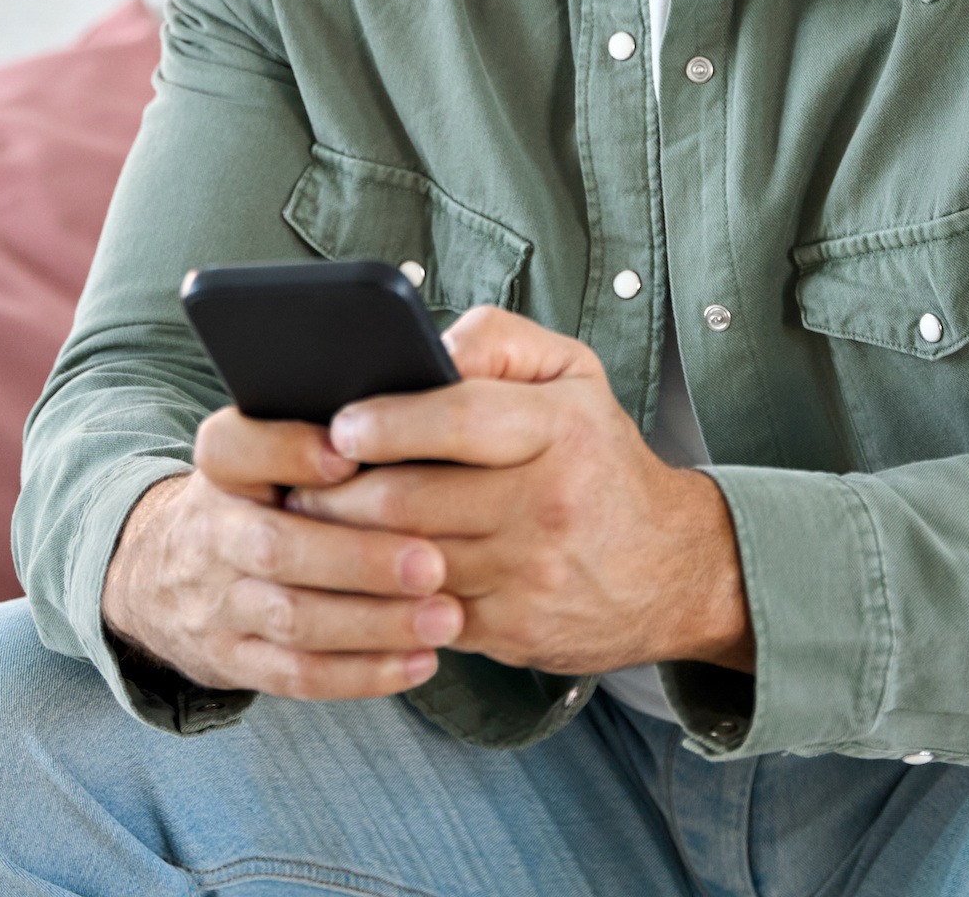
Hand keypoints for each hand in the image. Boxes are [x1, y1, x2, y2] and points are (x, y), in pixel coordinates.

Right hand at [100, 410, 466, 699]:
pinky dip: (362, 673)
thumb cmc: (255, 501)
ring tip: (446, 617)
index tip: (348, 454)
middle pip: (276, 548)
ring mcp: (218, 603)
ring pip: (294, 619)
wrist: (164, 576)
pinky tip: (420, 661)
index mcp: (221, 470)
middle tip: (432, 563)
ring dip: (374, 622)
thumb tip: (412, 405)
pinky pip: (297, 675)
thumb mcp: (259, 456)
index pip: (234, 448)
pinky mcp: (233, 660)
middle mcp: (211, 533)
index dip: (287, 450)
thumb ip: (313, 434)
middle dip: (358, 559)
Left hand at [286, 307, 752, 677]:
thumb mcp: (571, 372)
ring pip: (407, 562)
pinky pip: (425, 613)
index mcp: (558, 428)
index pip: (458, 418)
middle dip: (337, 493)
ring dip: (343, 547)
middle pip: (412, 500)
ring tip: (306, 525)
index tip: (338, 426)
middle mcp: (547, 502)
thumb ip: (496, 339)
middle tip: (294, 484)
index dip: (387, 422)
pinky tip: (352, 575)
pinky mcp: (516, 631)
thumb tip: (427, 347)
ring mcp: (531, 574)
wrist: (674, 568)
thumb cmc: (599, 455)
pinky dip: (381, 596)